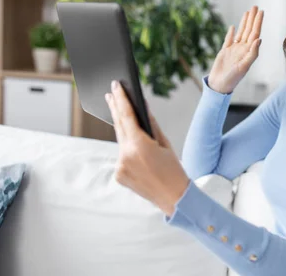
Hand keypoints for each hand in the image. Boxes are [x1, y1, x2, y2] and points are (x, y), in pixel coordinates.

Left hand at [105, 80, 189, 216]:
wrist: (174, 198)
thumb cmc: (174, 169)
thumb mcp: (165, 143)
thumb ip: (150, 124)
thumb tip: (141, 107)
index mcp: (139, 146)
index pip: (127, 116)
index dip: (121, 99)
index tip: (115, 86)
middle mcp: (125, 156)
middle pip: (119, 126)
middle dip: (115, 109)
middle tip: (111, 93)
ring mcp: (120, 167)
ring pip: (120, 141)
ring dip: (122, 129)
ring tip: (120, 112)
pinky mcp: (118, 175)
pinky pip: (122, 155)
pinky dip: (127, 148)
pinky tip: (131, 142)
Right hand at [208, 5, 263, 93]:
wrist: (220, 85)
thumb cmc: (233, 78)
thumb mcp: (244, 66)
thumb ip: (252, 53)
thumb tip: (259, 39)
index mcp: (248, 51)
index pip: (255, 33)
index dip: (258, 22)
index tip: (261, 12)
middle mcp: (242, 49)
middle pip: (249, 30)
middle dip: (252, 19)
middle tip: (255, 6)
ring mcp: (234, 50)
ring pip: (240, 32)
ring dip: (244, 22)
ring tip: (247, 12)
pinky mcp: (225, 52)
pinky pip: (229, 39)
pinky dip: (231, 33)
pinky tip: (233, 26)